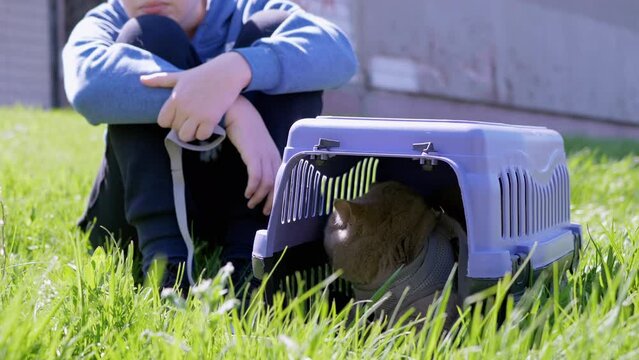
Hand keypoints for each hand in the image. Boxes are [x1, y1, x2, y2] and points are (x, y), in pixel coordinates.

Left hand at [140, 52, 251, 141]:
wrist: (226, 72)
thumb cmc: (203, 74)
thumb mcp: (180, 75)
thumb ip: (160, 80)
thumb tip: (141, 79)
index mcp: (175, 98)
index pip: (163, 121)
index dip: (171, 121)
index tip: (180, 116)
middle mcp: (184, 107)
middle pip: (176, 130)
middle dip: (183, 127)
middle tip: (192, 120)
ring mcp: (197, 113)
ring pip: (187, 136)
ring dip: (193, 134)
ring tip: (199, 125)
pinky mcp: (211, 118)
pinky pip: (203, 136)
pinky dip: (205, 133)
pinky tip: (209, 125)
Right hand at [225, 96, 280, 215]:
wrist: (239, 112)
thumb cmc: (246, 128)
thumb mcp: (257, 146)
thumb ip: (261, 158)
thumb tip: (258, 175)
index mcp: (276, 155)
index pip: (281, 179)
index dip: (278, 194)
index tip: (272, 206)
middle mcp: (273, 156)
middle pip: (277, 183)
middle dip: (271, 201)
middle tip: (264, 212)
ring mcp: (264, 156)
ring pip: (267, 183)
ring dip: (258, 196)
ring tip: (251, 203)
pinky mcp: (253, 155)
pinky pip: (256, 176)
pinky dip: (252, 188)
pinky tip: (247, 193)